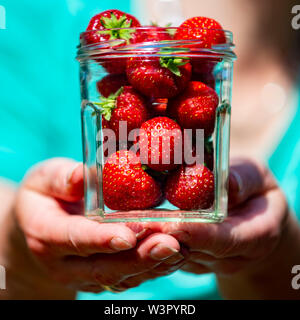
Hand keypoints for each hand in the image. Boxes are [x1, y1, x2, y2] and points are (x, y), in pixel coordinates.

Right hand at [10, 158, 185, 297]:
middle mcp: (64, 264)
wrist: (37, 227)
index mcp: (46, 234)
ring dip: (151, 266)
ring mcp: (82, 276)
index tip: (128, 236)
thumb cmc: (43, 197)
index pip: (75, 239)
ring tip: (178, 250)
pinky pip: (126, 279)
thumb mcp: (44, 179)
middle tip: (169, 244)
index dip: (101, 239)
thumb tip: (86, 174)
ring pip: (119, 278)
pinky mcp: (98, 278)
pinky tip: (173, 256)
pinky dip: (151, 269)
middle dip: (138, 257)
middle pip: (103, 266)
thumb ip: (62, 178)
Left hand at [129, 158, 295, 288]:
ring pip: (176, 255)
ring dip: (149, 241)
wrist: (255, 221)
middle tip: (133, 224)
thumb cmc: (258, 193)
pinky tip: (127, 224)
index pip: (225, 240)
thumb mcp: (258, 178)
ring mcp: (209, 261)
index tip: (172, 225)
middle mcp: (230, 257)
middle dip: (161, 238)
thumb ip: (244, 179)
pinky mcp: (192, 259)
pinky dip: (149, 238)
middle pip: (193, 251)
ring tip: (122, 225)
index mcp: (255, 237)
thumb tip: (227, 182)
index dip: (197, 233)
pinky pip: (170, 252)